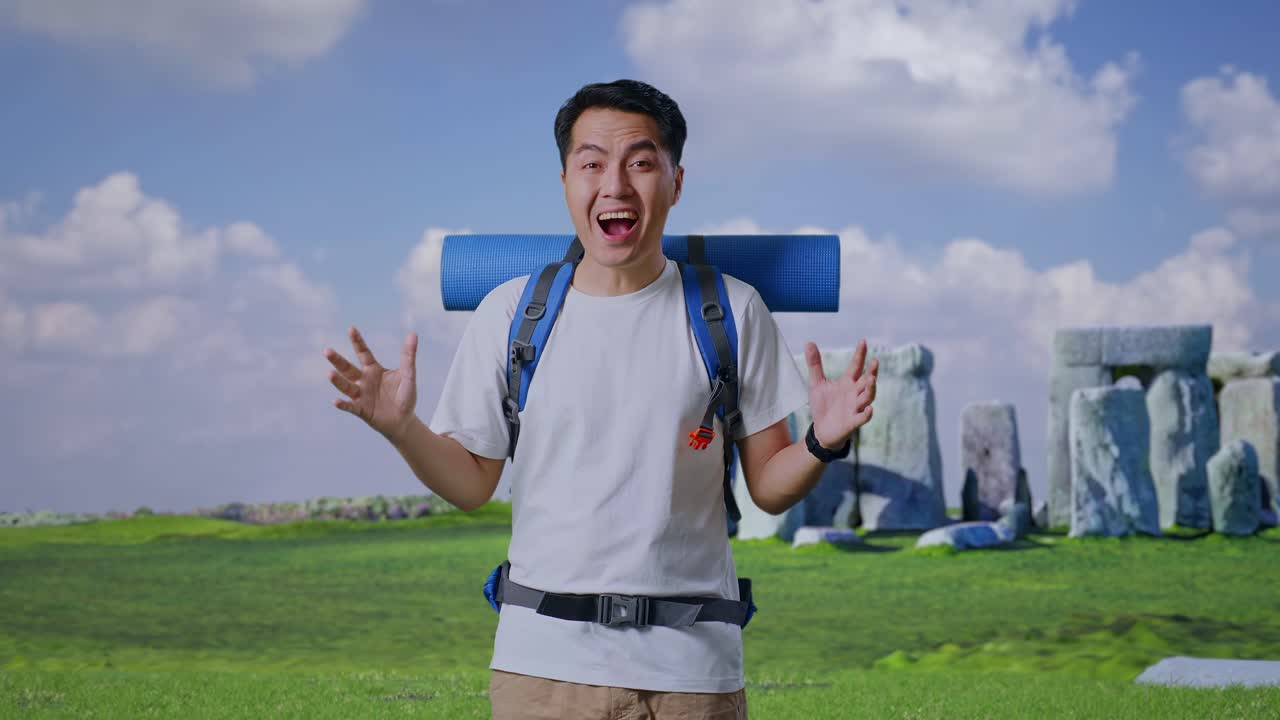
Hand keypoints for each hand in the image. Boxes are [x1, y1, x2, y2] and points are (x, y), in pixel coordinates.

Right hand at [324, 326, 417, 444]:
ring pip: (346, 386)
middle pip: (348, 368)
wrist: (404, 420)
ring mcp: (361, 396)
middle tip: (327, 351)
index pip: (363, 353)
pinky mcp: (362, 410)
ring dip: (337, 381)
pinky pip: (350, 407)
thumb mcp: (408, 375)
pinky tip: (336, 401)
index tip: (351, 329)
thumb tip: (413, 334)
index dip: (357, 341)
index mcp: (374, 370)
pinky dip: (343, 404)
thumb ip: (408, 356)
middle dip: (337, 360)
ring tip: (329, 374)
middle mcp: (364, 381)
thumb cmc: (405, 396)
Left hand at [805, 338, 877, 448]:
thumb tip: (809, 343)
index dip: (860, 355)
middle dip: (872, 372)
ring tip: (872, 379)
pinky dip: (866, 414)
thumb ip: (815, 364)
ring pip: (868, 397)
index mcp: (848, 383)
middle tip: (875, 361)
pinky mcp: (852, 422)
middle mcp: (854, 394)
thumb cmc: (823, 406)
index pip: (856, 366)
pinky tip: (869, 409)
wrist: (821, 430)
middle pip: (866, 381)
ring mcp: (855, 407)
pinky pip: (862, 418)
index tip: (863, 341)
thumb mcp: (816, 383)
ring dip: (871, 389)